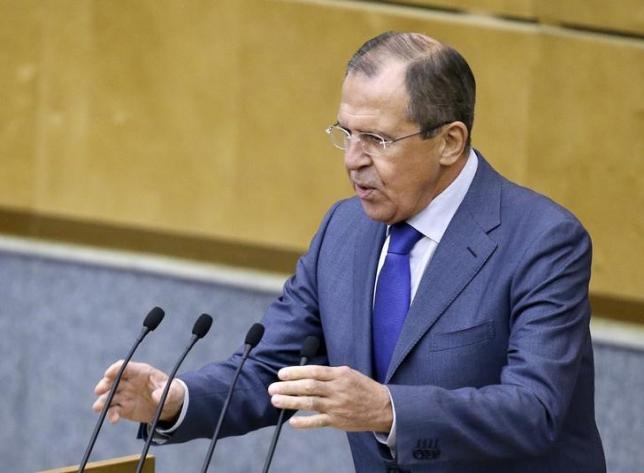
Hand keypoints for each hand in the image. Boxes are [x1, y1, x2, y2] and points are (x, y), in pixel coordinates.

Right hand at [93, 360, 184, 423]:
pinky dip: (111, 414)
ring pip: (109, 396)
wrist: (169, 406)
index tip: (108, 374)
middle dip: (105, 384)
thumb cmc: (171, 391)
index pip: (124, 367)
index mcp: (140, 372)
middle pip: (112, 380)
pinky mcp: (123, 408)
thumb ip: (166, 392)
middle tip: (99, 390)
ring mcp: (125, 395)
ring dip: (102, 401)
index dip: (115, 369)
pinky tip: (113, 419)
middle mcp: (129, 382)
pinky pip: (113, 410)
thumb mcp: (173, 391)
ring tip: (99, 407)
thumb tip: (156, 396)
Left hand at [268, 365, 392, 432]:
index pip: (314, 371)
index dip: (296, 372)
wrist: (382, 407)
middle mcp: (337, 389)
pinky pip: (318, 422)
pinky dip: (304, 422)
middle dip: (288, 387)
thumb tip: (305, 373)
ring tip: (276, 401)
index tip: (281, 374)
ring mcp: (337, 406)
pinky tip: (292, 422)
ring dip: (291, 402)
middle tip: (272, 387)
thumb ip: (328, 374)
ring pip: (310, 403)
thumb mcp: (348, 374)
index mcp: (340, 375)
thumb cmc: (363, 388)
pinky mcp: (337, 421)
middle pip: (309, 387)